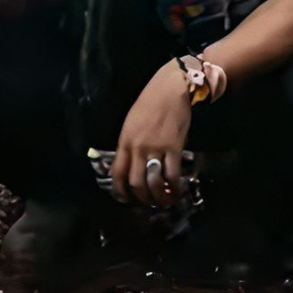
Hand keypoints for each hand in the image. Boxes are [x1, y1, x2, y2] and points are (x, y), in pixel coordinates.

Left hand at [112, 64, 193, 207]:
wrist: (170, 88)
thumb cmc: (150, 103)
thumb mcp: (131, 123)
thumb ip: (130, 144)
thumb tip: (132, 165)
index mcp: (124, 141)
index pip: (117, 173)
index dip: (120, 192)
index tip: (126, 199)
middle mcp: (137, 148)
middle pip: (135, 183)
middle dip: (141, 199)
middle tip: (148, 203)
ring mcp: (155, 148)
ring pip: (153, 182)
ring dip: (158, 197)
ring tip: (163, 201)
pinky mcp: (173, 147)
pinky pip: (172, 174)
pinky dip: (173, 188)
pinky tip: (176, 191)